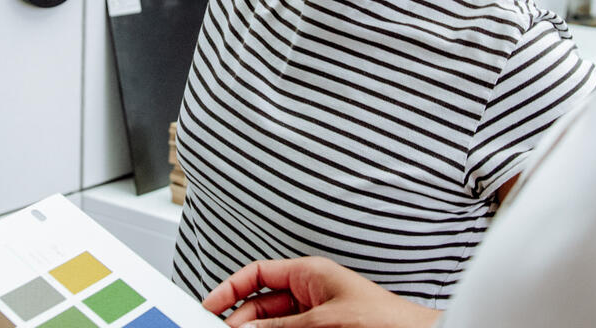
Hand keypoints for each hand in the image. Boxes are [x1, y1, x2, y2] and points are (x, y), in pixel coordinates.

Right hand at [202, 257, 442, 327]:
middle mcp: (311, 292)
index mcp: (310, 273)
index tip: (210, 306)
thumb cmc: (385, 320)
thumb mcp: (321, 320)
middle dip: (241, 320)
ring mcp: (317, 315)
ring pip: (273, 323)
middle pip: (261, 304)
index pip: (257, 274)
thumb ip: (279, 326)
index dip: (230, 288)